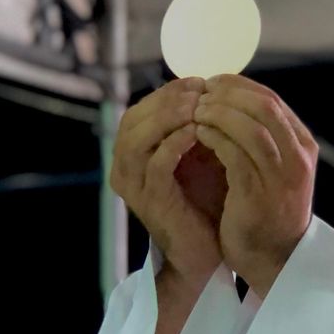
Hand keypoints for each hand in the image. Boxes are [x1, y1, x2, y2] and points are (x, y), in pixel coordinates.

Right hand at [109, 79, 225, 287]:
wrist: (206, 252)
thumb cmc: (205, 202)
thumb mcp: (198, 156)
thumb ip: (194, 126)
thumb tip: (209, 85)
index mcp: (131, 156)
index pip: (140, 110)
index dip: (168, 92)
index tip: (200, 80)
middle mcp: (124, 169)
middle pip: (134, 119)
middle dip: (168, 99)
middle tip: (200, 87)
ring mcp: (133, 187)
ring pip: (139, 138)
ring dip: (169, 116)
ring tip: (199, 104)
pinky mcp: (149, 201)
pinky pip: (156, 163)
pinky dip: (175, 143)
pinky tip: (199, 131)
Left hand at [193, 75, 316, 293]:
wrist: (274, 258)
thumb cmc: (267, 209)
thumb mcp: (273, 167)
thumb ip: (261, 136)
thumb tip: (230, 99)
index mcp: (303, 145)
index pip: (271, 100)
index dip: (238, 86)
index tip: (212, 83)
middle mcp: (298, 158)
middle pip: (263, 106)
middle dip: (227, 95)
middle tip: (199, 92)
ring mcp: (280, 176)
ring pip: (250, 127)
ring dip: (218, 113)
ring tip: (195, 111)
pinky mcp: (257, 193)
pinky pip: (233, 154)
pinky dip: (213, 138)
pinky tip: (196, 133)